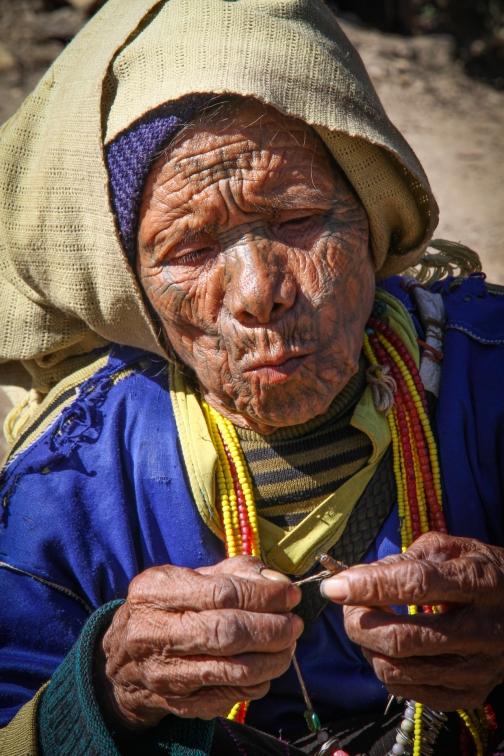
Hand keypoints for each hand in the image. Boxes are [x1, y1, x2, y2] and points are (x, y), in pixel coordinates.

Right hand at [97, 557, 301, 729]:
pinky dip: (259, 681)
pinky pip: (233, 695)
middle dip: (273, 628)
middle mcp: (154, 633)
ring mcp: (166, 673)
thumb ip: (234, 572)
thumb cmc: (166, 608)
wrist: (122, 659)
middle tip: (294, 622)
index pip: (221, 592)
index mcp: (154, 592)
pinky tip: (267, 665)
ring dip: (274, 657)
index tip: (289, 593)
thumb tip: (278, 581)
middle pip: (229, 633)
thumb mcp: (188, 577)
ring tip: (288, 643)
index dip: (264, 594)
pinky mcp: (180, 703)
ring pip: (235, 669)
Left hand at [321, 532, 503, 709]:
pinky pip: (408, 691)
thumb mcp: (454, 548)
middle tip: (345, 604)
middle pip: (402, 637)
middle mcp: (480, 630)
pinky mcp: (468, 693)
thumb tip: (361, 575)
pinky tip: (386, 647)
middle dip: (359, 621)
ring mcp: (476, 668)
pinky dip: (384, 668)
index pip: (415, 585)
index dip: (369, 586)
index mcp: (478, 583)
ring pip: (399, 670)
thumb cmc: (482, 573)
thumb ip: (408, 557)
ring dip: (366, 645)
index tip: (335, 585)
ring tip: (365, 622)